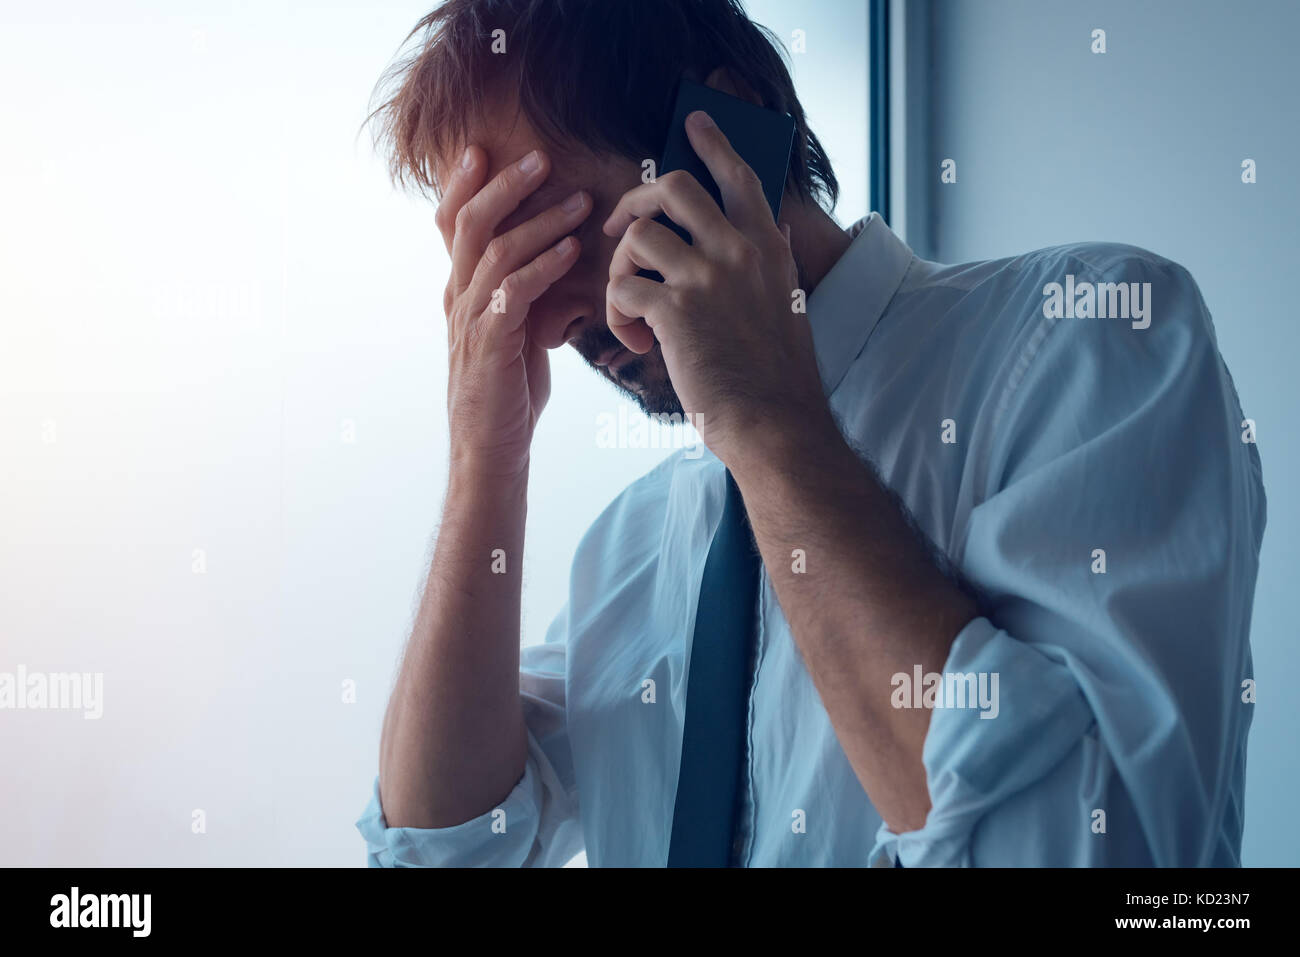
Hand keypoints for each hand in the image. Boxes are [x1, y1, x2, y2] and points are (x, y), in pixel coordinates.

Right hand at [436, 146, 591, 478]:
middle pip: (468, 223)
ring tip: (578, 201)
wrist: (490, 451)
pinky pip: (513, 292)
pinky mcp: (489, 343)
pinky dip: (543, 266)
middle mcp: (457, 297)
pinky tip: (571, 250)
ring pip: (494, 250)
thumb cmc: (508, 394)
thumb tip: (552, 262)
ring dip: (539, 221)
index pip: (453, 223)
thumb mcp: (515, 334)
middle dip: (504, 185)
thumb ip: (523, 296)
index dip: (463, 184)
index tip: (487, 148)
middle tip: (542, 157)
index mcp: (461, 290)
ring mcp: (470, 319)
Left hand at [602, 110, 832, 466]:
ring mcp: (707, 277)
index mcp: (768, 246)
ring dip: (619, 269)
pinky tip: (637, 343)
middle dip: (636, 201)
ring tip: (631, 307)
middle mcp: (739, 250)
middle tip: (620, 229)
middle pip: (674, 186)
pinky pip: (622, 289)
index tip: (694, 122)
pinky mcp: (675, 311)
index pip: (740, 175)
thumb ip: (772, 261)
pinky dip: (616, 316)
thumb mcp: (789, 303)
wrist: (774, 423)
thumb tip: (771, 229)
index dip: (713, 143)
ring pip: (637, 235)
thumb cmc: (777, 376)